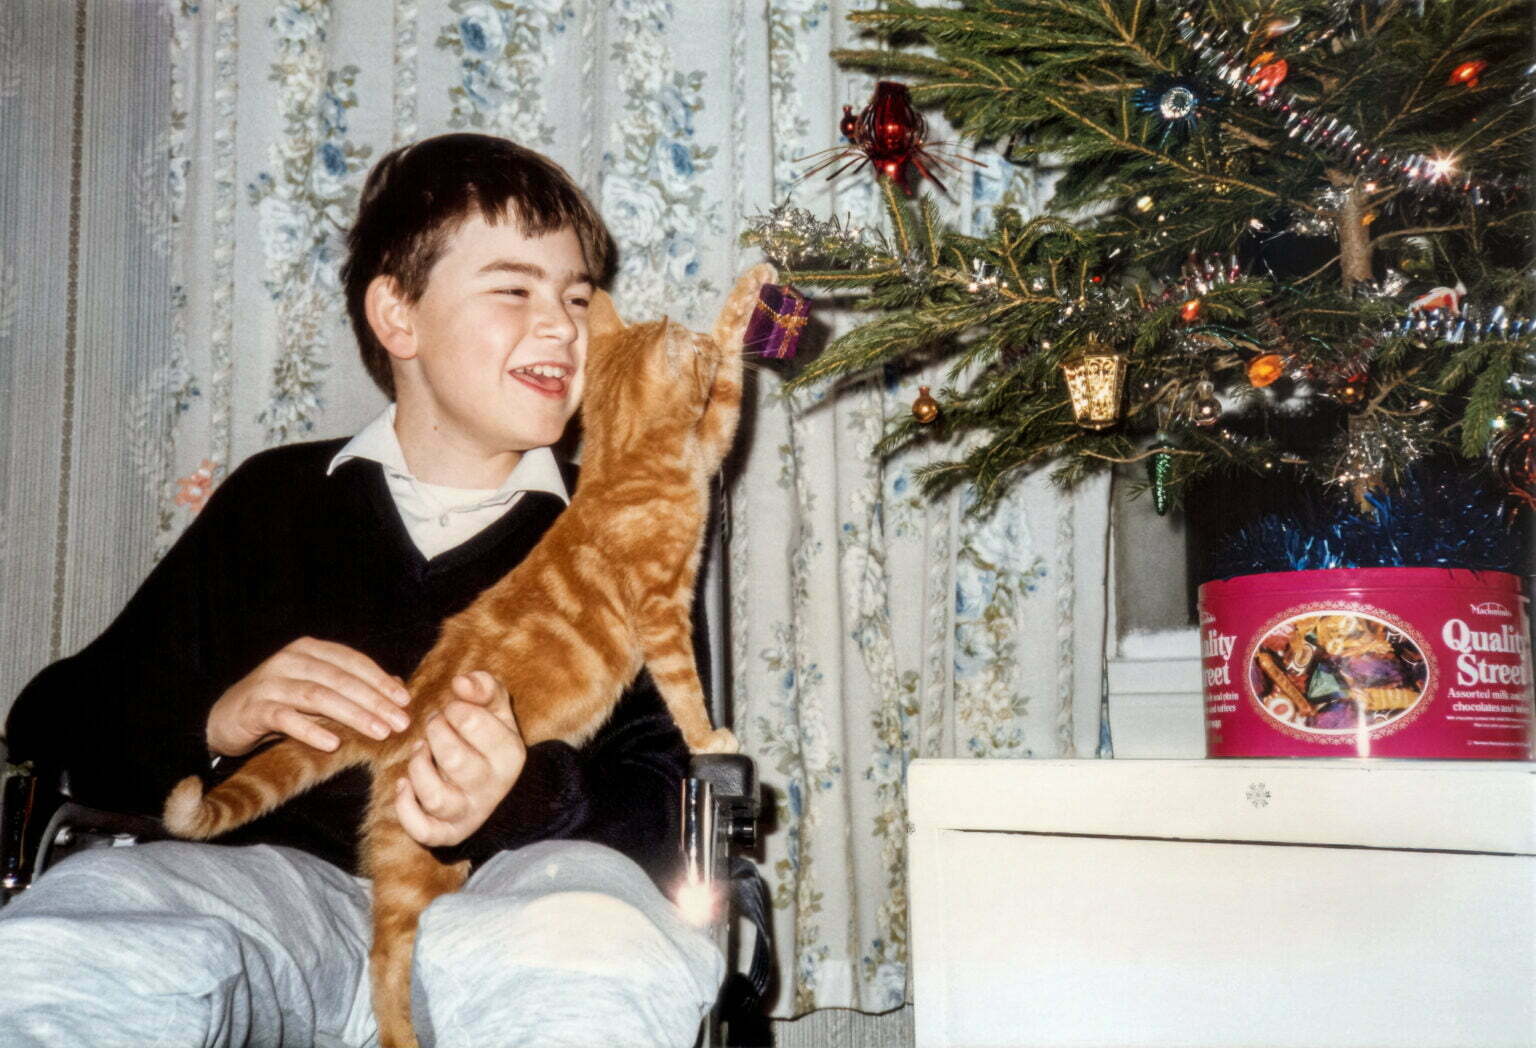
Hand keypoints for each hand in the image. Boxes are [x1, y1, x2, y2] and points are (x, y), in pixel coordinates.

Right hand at [206, 637, 412, 756]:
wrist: (226, 718)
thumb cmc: (281, 703)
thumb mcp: (318, 691)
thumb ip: (353, 686)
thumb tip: (398, 687)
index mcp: (310, 650)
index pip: (353, 661)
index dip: (381, 680)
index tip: (405, 701)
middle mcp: (290, 660)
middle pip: (340, 679)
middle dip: (374, 701)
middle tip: (400, 721)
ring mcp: (271, 682)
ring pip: (318, 696)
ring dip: (352, 714)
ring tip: (378, 732)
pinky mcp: (254, 708)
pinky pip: (286, 718)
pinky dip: (311, 730)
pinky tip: (333, 743)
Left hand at [394, 671, 525, 848]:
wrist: (499, 788)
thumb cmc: (491, 740)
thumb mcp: (497, 709)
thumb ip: (483, 687)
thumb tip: (460, 681)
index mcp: (510, 754)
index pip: (472, 721)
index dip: (454, 708)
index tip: (454, 710)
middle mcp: (492, 788)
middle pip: (452, 758)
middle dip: (435, 732)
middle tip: (436, 725)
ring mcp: (469, 813)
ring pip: (434, 797)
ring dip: (418, 767)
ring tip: (420, 751)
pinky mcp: (448, 833)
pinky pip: (423, 831)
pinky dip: (406, 808)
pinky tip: (404, 784)